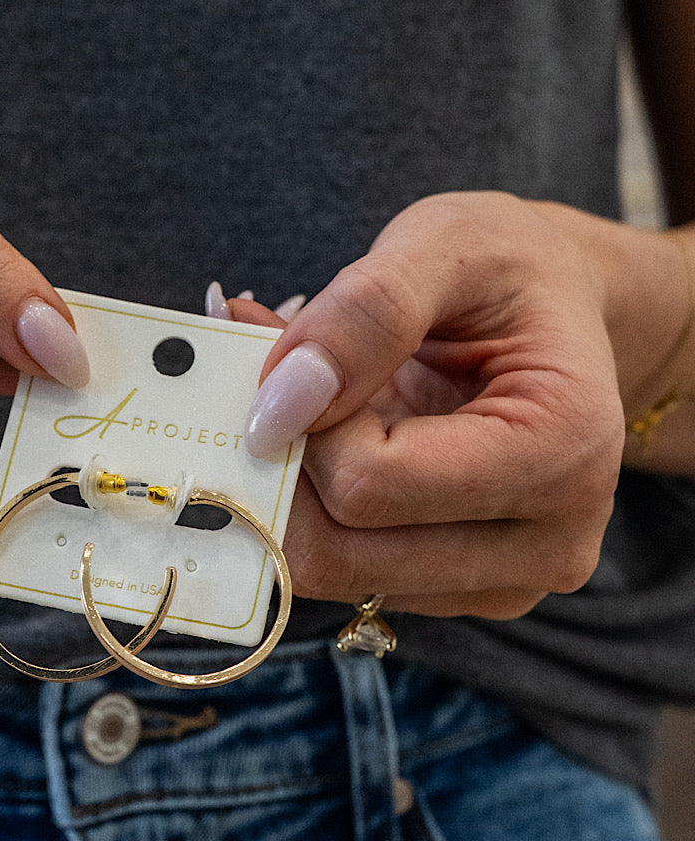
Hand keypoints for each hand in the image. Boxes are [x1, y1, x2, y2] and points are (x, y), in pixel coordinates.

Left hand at [232, 192, 631, 618]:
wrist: (560, 314)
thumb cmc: (510, 274)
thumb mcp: (444, 243)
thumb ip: (364, 315)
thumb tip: (277, 409)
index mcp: (563, 452)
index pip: (368, 485)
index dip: (306, 425)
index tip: (303, 361)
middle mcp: (548, 544)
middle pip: (341, 551)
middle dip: (284, 467)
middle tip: (276, 386)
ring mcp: (504, 587)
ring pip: (330, 572)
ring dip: (289, 489)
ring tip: (313, 404)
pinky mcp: (459, 596)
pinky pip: (344, 573)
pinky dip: (312, 509)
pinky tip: (332, 443)